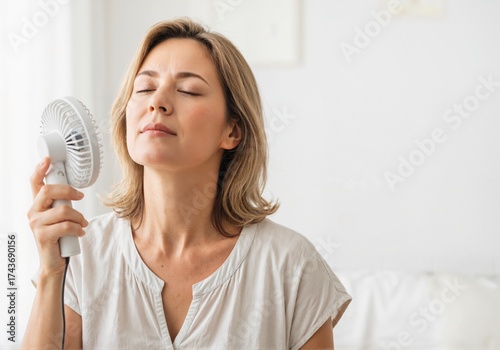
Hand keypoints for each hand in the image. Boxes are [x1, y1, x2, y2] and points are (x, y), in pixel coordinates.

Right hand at [27, 157, 88, 275]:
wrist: (53, 262)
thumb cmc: (59, 238)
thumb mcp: (59, 217)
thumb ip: (61, 204)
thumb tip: (74, 192)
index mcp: (37, 205)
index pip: (35, 183)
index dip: (39, 170)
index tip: (47, 160)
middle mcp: (33, 212)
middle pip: (49, 191)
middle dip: (69, 191)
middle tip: (81, 196)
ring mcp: (36, 224)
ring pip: (63, 210)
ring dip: (78, 217)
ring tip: (83, 223)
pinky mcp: (43, 236)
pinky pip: (66, 226)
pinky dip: (77, 228)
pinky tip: (80, 232)